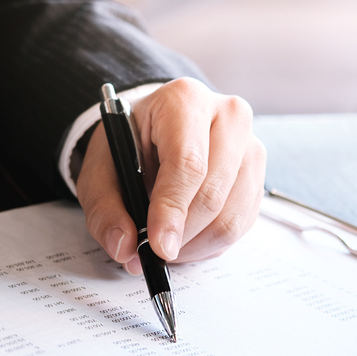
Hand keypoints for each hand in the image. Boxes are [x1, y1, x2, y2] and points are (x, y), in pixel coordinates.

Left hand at [77, 77, 265, 272]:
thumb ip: (104, 209)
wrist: (151, 132)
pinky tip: (183, 238)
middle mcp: (228, 116)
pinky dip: (208, 244)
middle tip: (151, 254)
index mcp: (185, 101)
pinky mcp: (257, 177)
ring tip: (163, 246)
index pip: (187, 164)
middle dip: (179, 234)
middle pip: (212, 193)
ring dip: (194, 244)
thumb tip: (124, 246)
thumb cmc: (128, 146)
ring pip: (231, 216)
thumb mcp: (99, 171)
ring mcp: (250, 147)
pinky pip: (240, 225)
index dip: (171, 210)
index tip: (157, 246)